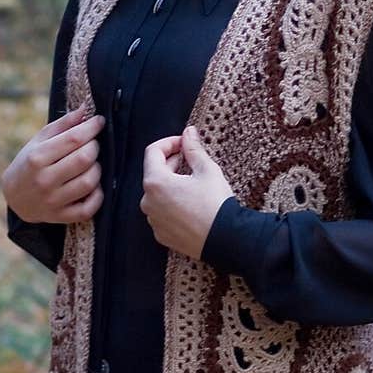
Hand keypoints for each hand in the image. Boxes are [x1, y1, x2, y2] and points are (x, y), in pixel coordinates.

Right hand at [1, 105, 106, 224]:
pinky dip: (97, 196)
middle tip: (92, 144)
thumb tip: (86, 109)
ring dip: (97, 169)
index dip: (92, 128)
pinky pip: (89, 208)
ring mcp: (53, 200)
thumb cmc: (30, 162)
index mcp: (37, 157)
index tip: (99, 122)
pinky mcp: (61, 217)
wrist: (15, 198)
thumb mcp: (39, 141)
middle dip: (95, 147)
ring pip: (89, 182)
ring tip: (91, 164)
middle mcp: (44, 180)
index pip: (74, 139)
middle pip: (84, 159)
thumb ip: (63, 125)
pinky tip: (93, 186)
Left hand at [140, 124, 234, 259]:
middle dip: (172, 163)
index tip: (184, 143)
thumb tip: (188, 132)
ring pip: (158, 194)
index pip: (153, 152)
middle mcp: (147, 201)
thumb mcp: (207, 170)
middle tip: (192, 159)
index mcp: (155, 182)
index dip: (169, 143)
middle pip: (155, 173)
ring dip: (172, 184)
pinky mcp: (161, 234)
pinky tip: (191, 204)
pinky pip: (162, 212)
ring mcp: (153, 219)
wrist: (225, 240)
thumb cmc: (215, 204)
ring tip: (193, 183)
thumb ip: (193, 148)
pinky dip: (172, 204)